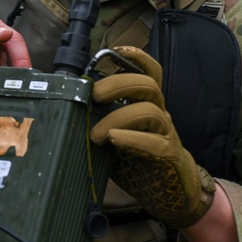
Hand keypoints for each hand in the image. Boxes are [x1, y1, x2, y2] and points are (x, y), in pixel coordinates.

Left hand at [90, 46, 215, 229]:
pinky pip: (153, 141)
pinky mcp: (168, 155)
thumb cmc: (140, 160)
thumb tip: (70, 111)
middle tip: (95, 96)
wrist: (172, 192)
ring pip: (149, 111)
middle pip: (147, 85)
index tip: (115, 50)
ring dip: (118, 118)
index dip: (136, 57)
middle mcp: (160, 112)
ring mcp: (166, 132)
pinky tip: (115, 139)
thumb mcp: (116, 136)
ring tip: (96, 134)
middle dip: (119, 84)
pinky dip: (132, 138)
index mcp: (148, 103)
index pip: (150, 72)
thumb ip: (101, 122)